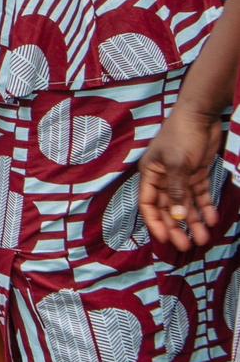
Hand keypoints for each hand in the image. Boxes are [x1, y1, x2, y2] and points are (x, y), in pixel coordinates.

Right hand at [138, 104, 223, 248]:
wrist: (200, 116)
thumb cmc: (181, 136)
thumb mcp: (177, 164)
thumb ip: (176, 191)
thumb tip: (176, 217)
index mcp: (151, 175)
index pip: (148, 204)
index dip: (155, 223)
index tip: (165, 239)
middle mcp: (163, 179)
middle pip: (168, 208)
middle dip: (177, 227)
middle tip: (187, 245)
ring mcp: (181, 177)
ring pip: (186, 205)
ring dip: (194, 221)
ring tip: (203, 238)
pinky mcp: (196, 175)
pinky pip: (200, 196)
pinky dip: (206, 208)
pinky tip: (212, 220)